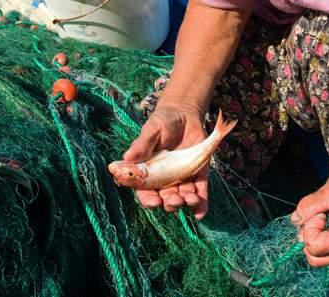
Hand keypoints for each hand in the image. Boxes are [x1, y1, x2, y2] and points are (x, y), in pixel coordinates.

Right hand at [122, 103, 209, 218]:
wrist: (185, 114)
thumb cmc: (162, 121)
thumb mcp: (151, 130)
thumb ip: (142, 145)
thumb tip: (127, 158)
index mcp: (149, 172)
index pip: (146, 191)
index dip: (149, 200)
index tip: (154, 201)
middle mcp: (165, 179)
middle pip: (166, 198)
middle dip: (170, 203)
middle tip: (175, 200)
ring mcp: (182, 178)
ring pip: (183, 197)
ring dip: (187, 202)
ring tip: (190, 200)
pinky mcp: (198, 174)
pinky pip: (200, 191)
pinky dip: (201, 203)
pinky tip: (200, 213)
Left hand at [290, 167, 328, 266]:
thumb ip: (309, 206)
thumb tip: (295, 220)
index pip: (315, 248)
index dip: (310, 228)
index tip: (319, 212)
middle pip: (316, 259)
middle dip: (309, 237)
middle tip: (319, 216)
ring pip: (321, 257)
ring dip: (315, 238)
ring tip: (324, 217)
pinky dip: (323, 239)